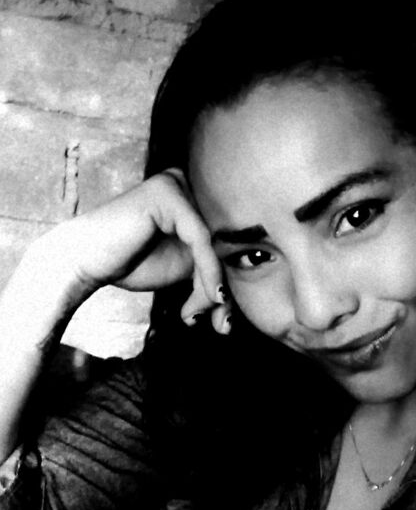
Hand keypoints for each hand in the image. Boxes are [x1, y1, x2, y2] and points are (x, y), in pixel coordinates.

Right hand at [34, 168, 230, 331]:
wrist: (84, 261)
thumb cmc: (132, 262)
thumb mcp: (185, 268)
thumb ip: (212, 271)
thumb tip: (237, 296)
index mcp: (197, 198)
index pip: (226, 242)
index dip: (230, 282)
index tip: (226, 321)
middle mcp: (191, 185)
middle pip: (224, 243)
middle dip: (224, 289)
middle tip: (222, 325)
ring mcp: (179, 184)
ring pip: (215, 244)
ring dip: (212, 286)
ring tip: (199, 315)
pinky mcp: (168, 193)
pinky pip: (201, 240)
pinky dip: (208, 271)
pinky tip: (211, 297)